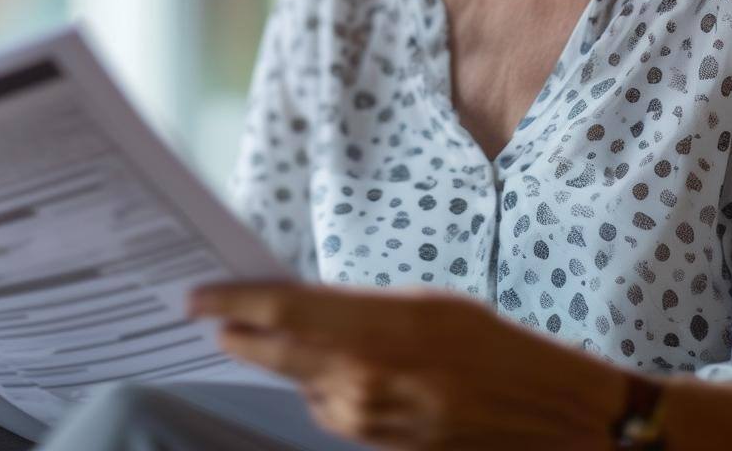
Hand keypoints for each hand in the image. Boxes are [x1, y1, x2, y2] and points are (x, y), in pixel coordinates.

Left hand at [187, 280, 629, 450]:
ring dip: (280, 357)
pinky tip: (331, 365)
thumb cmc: (488, 343)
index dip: (230, 303)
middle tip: (209, 314)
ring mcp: (361, 422)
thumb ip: (356, 307)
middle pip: (273, 352)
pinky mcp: (370, 446)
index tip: (196, 295)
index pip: (279, 313)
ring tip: (266, 330)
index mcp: (372, 330)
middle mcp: (357, 381)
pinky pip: (327, 408)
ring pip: (299, 382)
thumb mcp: (422, 303)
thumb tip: (302, 306)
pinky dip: (317, 384)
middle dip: (236, 332)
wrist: (535, 412)